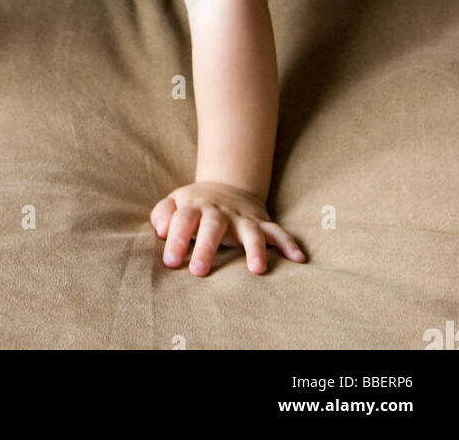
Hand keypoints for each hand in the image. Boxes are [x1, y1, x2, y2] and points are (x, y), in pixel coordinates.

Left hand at [150, 181, 306, 275]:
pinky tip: (298, 259)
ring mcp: (242, 217)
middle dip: (206, 247)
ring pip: (249, 231)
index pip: (183, 220)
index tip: (170, 262)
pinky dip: (289, 243)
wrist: (226, 186)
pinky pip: (278, 232)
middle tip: (198, 271)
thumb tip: (160, 229)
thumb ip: (163, 214)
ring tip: (257, 269)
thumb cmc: (195, 205)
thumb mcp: (175, 203)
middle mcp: (218, 211)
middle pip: (212, 225)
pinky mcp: (261, 223)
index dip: (176, 239)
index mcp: (194, 207)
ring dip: (255, 248)